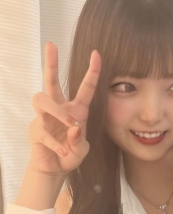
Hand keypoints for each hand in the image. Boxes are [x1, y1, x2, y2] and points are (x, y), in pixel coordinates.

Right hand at [28, 42, 100, 175]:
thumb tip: (73, 126)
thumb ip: (80, 139)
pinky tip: (64, 153)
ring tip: (69, 124)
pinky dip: (56, 144)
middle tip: (51, 44)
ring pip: (42, 99)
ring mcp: (44, 118)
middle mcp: (59, 109)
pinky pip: (44, 132)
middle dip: (50, 63)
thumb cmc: (71, 154)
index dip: (92, 71)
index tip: (96, 53)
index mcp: (76, 110)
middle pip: (50, 81)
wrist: (56, 168)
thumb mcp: (82, 148)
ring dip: (58, 111)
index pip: (85, 88)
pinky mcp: (35, 130)